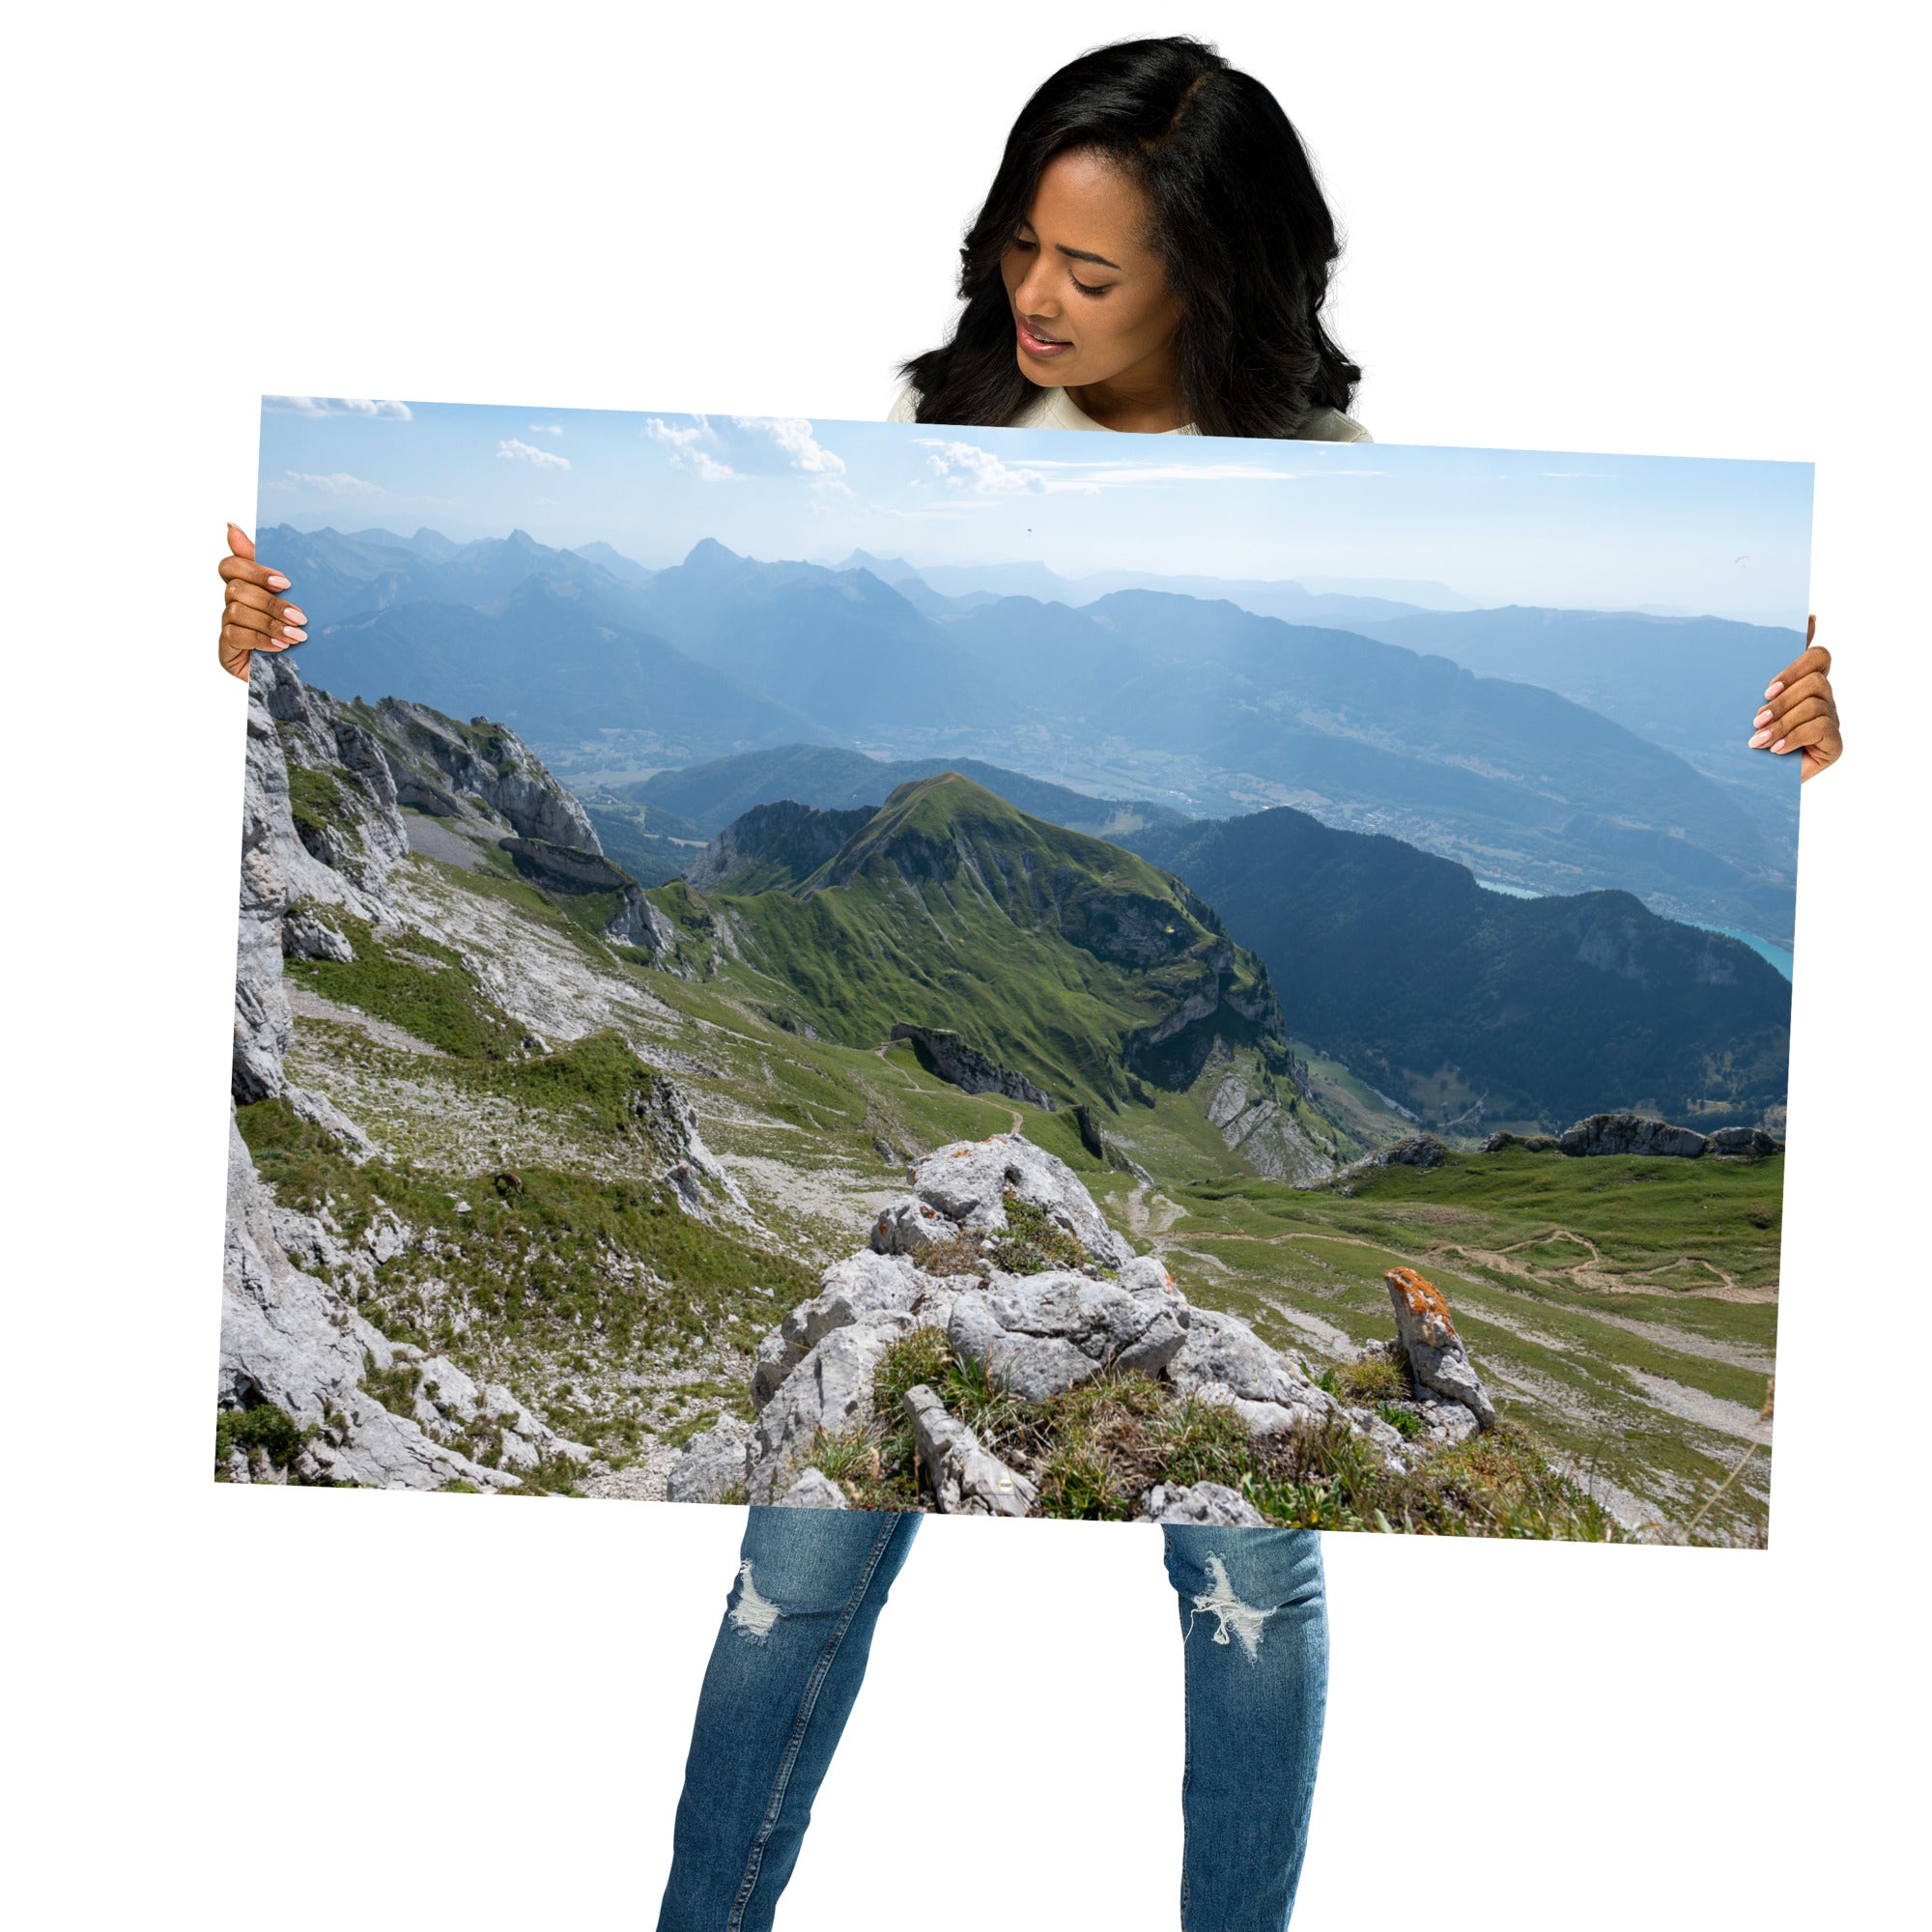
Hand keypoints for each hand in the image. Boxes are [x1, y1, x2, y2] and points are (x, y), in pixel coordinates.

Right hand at [217, 523, 305, 680]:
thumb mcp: (293, 601)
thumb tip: (231, 526)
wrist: (297, 678)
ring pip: (236, 611)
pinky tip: (281, 648)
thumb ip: (270, 569)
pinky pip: (234, 635)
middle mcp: (232, 604)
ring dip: (270, 623)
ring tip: (297, 636)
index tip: (285, 582)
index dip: (254, 570)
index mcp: (247, 587)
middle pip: (236, 588)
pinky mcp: (225, 649)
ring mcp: (227, 626)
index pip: (231, 566)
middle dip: (271, 602)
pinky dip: (260, 639)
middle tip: (301, 617)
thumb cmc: (296, 634)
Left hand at [1750, 615, 1841, 781]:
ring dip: (1782, 722)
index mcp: (1805, 683)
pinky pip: (1821, 727)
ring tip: (1758, 740)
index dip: (1796, 665)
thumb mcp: (1748, 701)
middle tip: (1756, 720)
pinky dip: (1793, 737)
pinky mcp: (1834, 744)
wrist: (1748, 780)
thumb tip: (1801, 620)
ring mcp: (1832, 720)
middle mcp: (1823, 698)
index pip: (1818, 656)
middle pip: (1815, 680)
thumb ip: (1763, 669)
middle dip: (1782, 700)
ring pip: (1815, 704)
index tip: (1766, 689)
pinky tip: (1775, 750)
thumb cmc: (1746, 736)